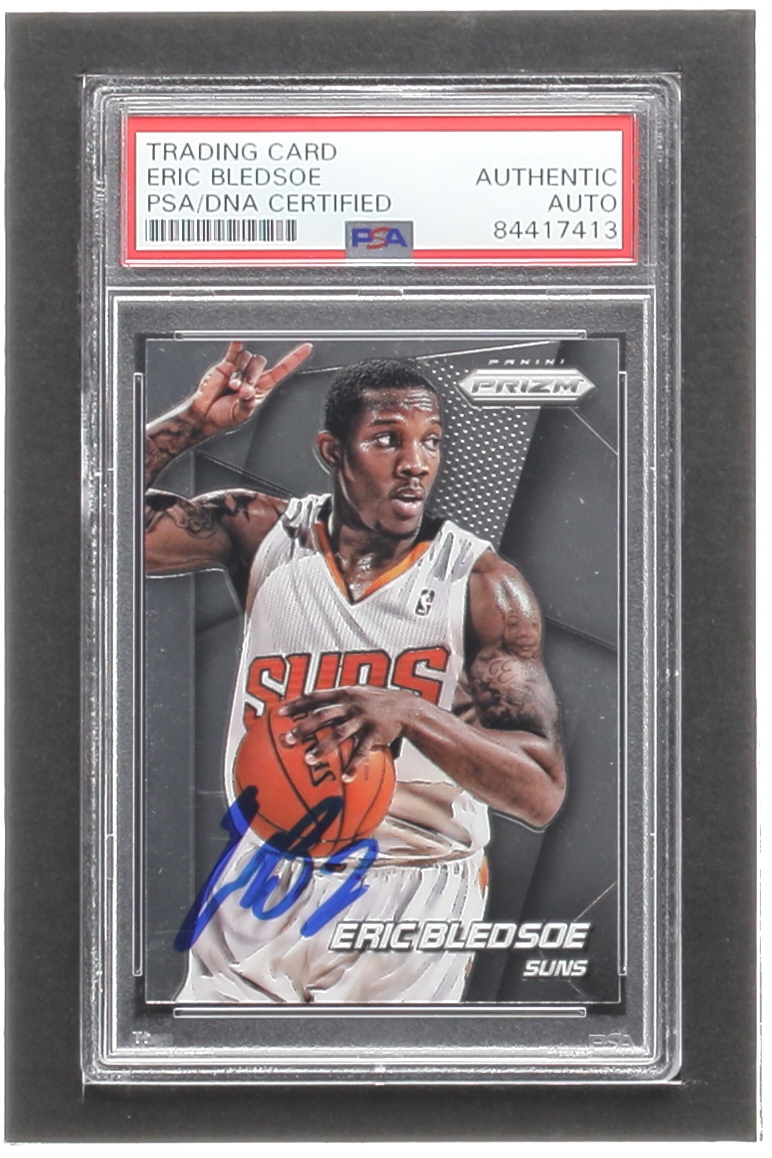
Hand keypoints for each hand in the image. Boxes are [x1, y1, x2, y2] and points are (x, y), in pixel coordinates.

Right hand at [188, 340, 312, 437]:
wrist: (206, 413)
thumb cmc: (225, 416)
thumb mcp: (241, 414)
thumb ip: (247, 404)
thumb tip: (249, 392)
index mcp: (263, 387)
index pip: (283, 369)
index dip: (295, 358)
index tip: (306, 347)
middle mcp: (253, 375)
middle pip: (261, 362)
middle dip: (252, 375)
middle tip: (241, 390)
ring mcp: (240, 368)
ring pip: (247, 358)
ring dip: (240, 372)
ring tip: (231, 386)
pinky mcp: (226, 364)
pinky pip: (234, 350)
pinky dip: (236, 345)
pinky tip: (237, 342)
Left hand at [279, 686, 415, 776]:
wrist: (407, 708)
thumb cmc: (378, 704)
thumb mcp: (359, 696)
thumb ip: (340, 703)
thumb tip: (316, 715)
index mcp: (345, 693)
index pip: (316, 696)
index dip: (297, 703)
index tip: (278, 712)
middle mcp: (351, 704)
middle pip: (322, 715)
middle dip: (303, 727)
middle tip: (286, 739)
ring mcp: (363, 718)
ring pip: (339, 733)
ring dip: (322, 747)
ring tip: (308, 760)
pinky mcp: (376, 732)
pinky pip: (362, 751)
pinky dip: (353, 764)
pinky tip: (345, 778)